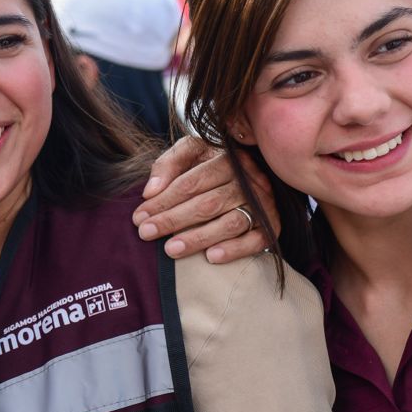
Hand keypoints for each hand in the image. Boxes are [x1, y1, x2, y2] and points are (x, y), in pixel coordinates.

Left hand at [131, 135, 278, 262]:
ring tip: (171, 249)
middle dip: (173, 220)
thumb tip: (150, 191)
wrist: (249, 176)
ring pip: (230, 223)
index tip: (139, 217)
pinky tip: (211, 257)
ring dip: (199, 238)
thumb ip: (168, 164)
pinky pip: (257, 240)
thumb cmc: (210, 165)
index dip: (163, 200)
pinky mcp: (272, 225)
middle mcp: (249, 180)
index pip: (191, 182)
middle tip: (146, 233)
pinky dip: (235, 249)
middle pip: (207, 203)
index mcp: (227, 159)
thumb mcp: (190, 154)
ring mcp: (263, 204)